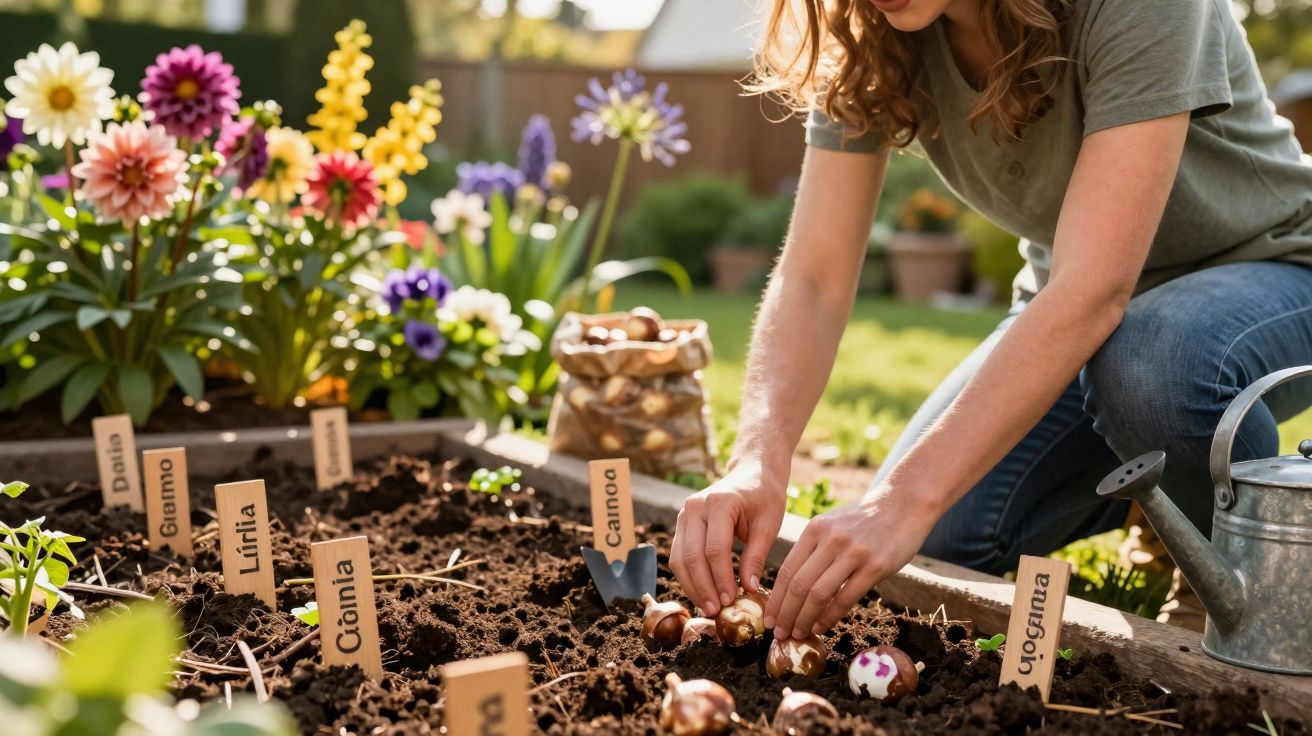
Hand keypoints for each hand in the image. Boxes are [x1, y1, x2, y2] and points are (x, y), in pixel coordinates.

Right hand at [669, 463, 785, 616]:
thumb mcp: (768, 524)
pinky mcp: (682, 524)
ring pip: (679, 559)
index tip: (731, 601)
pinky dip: (688, 577)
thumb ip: (756, 556)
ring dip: (692, 586)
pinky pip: (679, 555)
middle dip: (704, 587)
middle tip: (717, 611)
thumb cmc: (764, 497)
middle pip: (692, 556)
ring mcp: (684, 514)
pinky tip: (702, 593)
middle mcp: (695, 507)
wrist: (751, 473)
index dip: (721, 578)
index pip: (715, 549)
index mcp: (719, 503)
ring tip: (709, 607)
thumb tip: (749, 589)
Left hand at [764, 484, 937, 639]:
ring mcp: (853, 553)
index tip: (768, 618)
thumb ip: (814, 548)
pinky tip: (820, 627)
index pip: (787, 570)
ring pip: (818, 594)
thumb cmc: (865, 519)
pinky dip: (829, 616)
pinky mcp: (875, 566)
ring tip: (796, 634)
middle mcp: (830, 540)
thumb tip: (793, 586)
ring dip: (803, 619)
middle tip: (778, 633)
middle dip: (785, 614)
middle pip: (798, 585)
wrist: (904, 503)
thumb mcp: (832, 524)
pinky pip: (846, 598)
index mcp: (815, 529)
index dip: (775, 599)